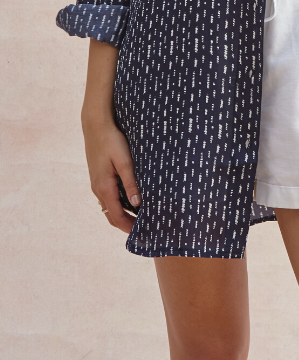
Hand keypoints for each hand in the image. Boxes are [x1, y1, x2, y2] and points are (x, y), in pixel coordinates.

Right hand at [82, 116, 140, 235]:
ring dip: (122, 214)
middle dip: (125, 224)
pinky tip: (129, 201)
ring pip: (109, 206)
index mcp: (104, 187)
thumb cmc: (112, 140)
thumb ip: (130, 182)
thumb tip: (136, 203)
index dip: (128, 227)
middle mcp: (98, 188)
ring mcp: (96, 183)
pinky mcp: (98, 176)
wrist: (95, 125)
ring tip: (138, 218)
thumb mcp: (124, 160)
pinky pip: (107, 197)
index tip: (141, 234)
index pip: (116, 216)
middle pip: (111, 215)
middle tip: (142, 230)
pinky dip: (118, 204)